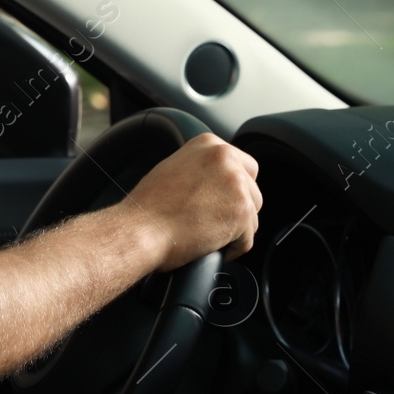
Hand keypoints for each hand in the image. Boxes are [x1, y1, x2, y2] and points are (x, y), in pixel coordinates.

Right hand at [124, 134, 261, 269]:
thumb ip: (202, 168)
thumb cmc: (149, 207)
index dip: (233, 190)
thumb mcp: (175, 169)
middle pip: (252, 191)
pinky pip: (247, 240)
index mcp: (210, 144)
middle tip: (210, 220)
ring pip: (252, 216)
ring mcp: (237, 185)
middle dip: (236, 210)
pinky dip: (231, 249)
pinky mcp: (242, 213)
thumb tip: (217, 183)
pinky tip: (208, 245)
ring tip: (205, 233)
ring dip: (234, 230)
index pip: (244, 167)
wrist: (141, 229)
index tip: (220, 202)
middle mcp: (226, 158)